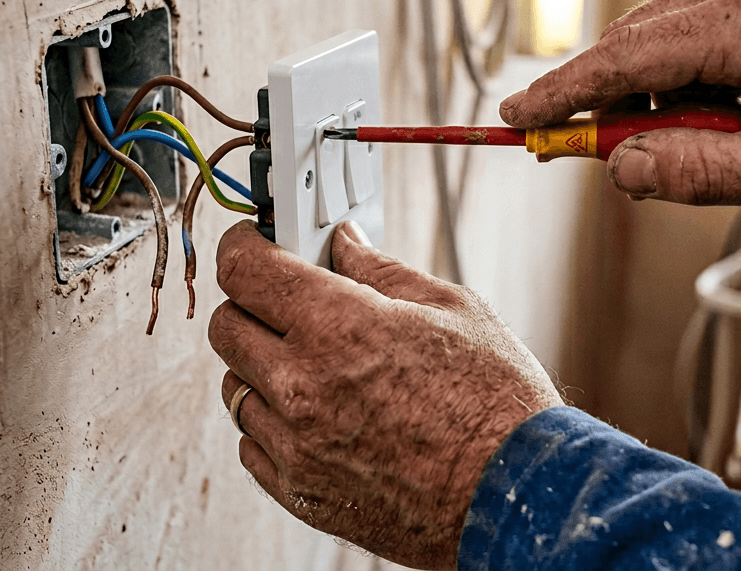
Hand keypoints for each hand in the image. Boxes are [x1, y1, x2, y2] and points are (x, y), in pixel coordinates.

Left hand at [209, 221, 562, 569]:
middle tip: (288, 300)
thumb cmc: (497, 405)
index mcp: (338, 326)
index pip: (244, 270)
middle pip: (225, 326)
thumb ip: (383, 273)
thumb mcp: (452, 309)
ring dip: (260, 366)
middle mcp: (302, 384)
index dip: (243, 247)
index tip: (253, 244)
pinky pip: (252, 443)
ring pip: (234, 386)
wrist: (515, 495)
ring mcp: (296, 443)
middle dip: (250, 303)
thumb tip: (346, 246)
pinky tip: (318, 413)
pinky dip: (272, 422)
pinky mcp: (300, 491)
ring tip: (315, 363)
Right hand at [500, 0, 740, 215]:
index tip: (512, 118)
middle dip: (609, 109)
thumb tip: (618, 169)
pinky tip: (720, 121)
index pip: (626, 58)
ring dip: (652, 101)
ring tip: (715, 148)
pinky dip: (679, 85)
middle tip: (610, 166)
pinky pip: (685, 39)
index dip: (563, 93)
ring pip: (655, 44)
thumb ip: (699, 173)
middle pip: (632, 46)